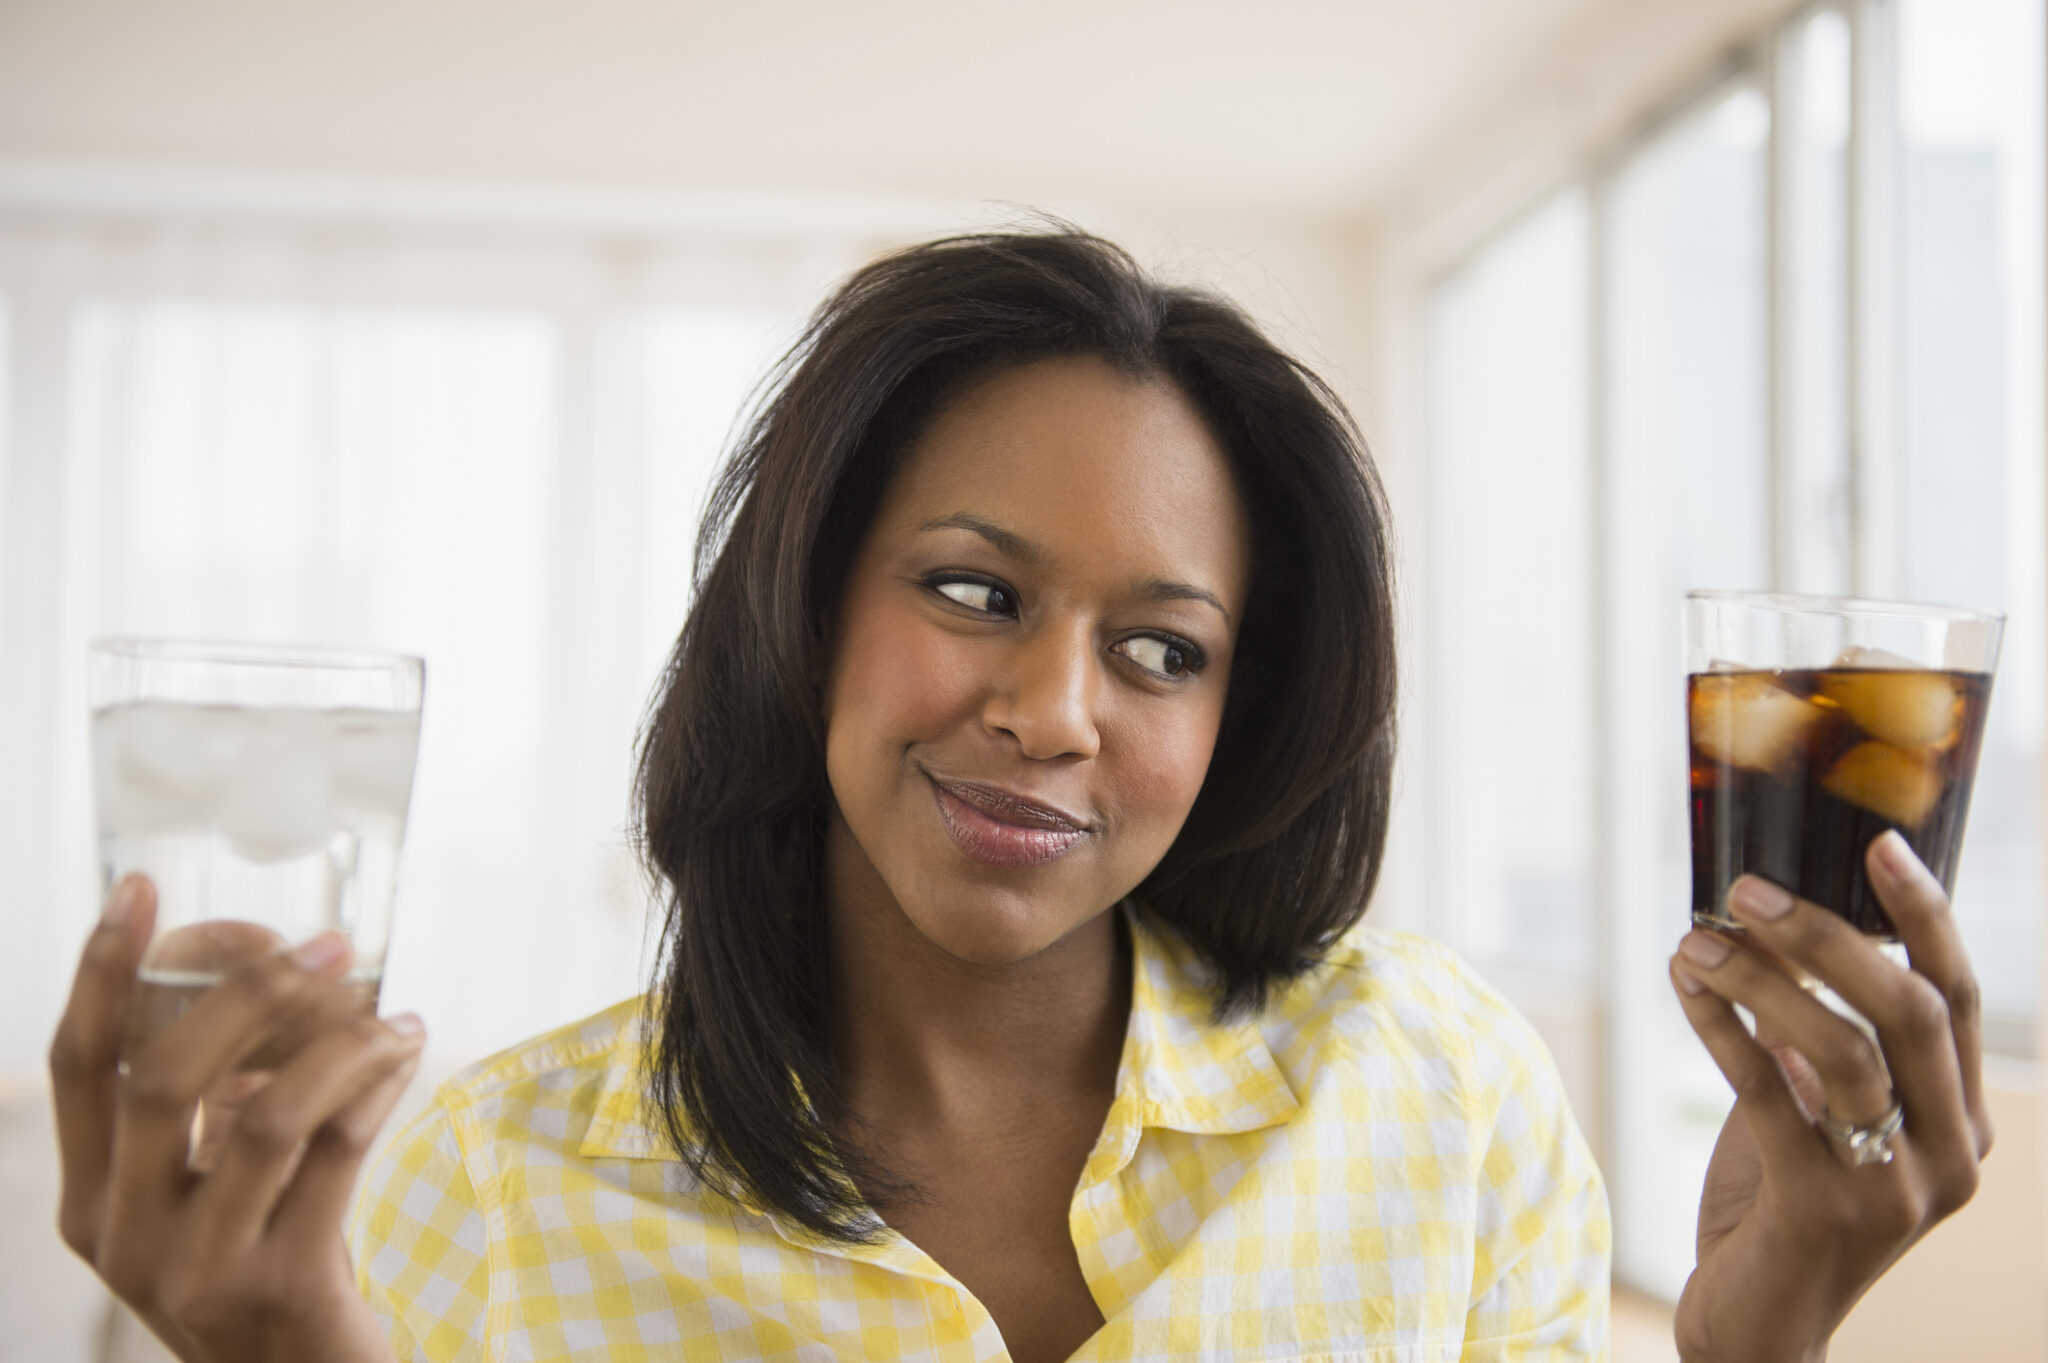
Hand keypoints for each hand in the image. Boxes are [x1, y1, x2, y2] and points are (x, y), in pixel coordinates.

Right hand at [48, 874, 421, 1362]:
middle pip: (163, 1079)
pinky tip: (403, 1059)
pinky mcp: (283, 1285)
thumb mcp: (213, 1187)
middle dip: (249, 994)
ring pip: (264, 1114)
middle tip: (326, 944)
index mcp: (91, 1201)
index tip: (137, 888)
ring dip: (339, 1043)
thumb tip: (274, 969)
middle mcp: (124, 1237)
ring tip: (392, 1015)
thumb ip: (219, 1095)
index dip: (102, 971)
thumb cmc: (266, 1264)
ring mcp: (199, 1268)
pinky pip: (336, 1154)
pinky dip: (375, 1088)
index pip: (78, 1067)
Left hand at [1665, 831, 1991, 1362]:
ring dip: (1760, 978)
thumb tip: (1774, 921)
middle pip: (1909, 1009)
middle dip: (1826, 935)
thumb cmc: (1782, 1200)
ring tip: (1692, 940)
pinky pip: (1770, 1095)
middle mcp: (1950, 1153)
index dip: (1924, 916)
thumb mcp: (1817, 1110)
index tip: (1878, 843)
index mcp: (1962, 1119)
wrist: (1759, 1324)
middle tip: (1747, 887)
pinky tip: (1685, 988)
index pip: (1958, 996)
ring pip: (1842, 1049)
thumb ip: (1817, 1034)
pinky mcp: (1825, 1211)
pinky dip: (1723, 1028)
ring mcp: (1896, 1189)